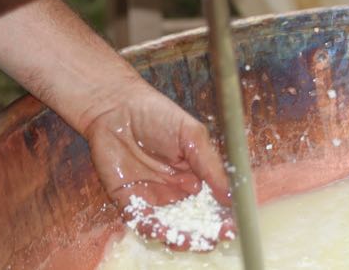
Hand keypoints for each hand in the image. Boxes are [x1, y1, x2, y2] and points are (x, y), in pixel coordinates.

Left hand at [84, 78, 234, 249]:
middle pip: (192, 221)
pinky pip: (140, 220)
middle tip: (210, 239)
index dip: (221, 218)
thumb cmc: (158, 114)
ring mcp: (152, 196)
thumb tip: (231, 196)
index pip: (212, 204)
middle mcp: (175, 191)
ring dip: (177, 237)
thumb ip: (210, 165)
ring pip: (168, 226)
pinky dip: (150, 229)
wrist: (117, 107)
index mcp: (195, 176)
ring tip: (186, 241)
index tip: (230, 227)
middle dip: (202, 234)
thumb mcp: (192, 136)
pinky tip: (159, 231)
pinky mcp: (128, 199)